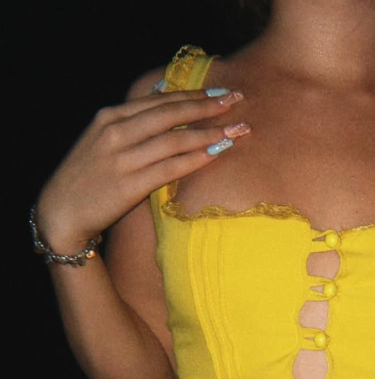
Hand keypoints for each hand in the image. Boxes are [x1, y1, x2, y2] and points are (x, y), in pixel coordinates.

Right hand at [35, 87, 249, 253]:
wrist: (61, 212)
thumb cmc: (88, 179)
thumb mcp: (103, 142)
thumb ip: (131, 125)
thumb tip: (162, 101)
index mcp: (110, 117)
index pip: (159, 101)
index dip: (192, 95)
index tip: (220, 92)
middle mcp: (115, 132)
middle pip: (170, 114)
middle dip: (207, 107)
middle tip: (237, 101)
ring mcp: (122, 158)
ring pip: (174, 140)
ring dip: (208, 133)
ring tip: (236, 130)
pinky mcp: (129, 185)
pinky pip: (169, 168)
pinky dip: (195, 159)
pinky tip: (216, 153)